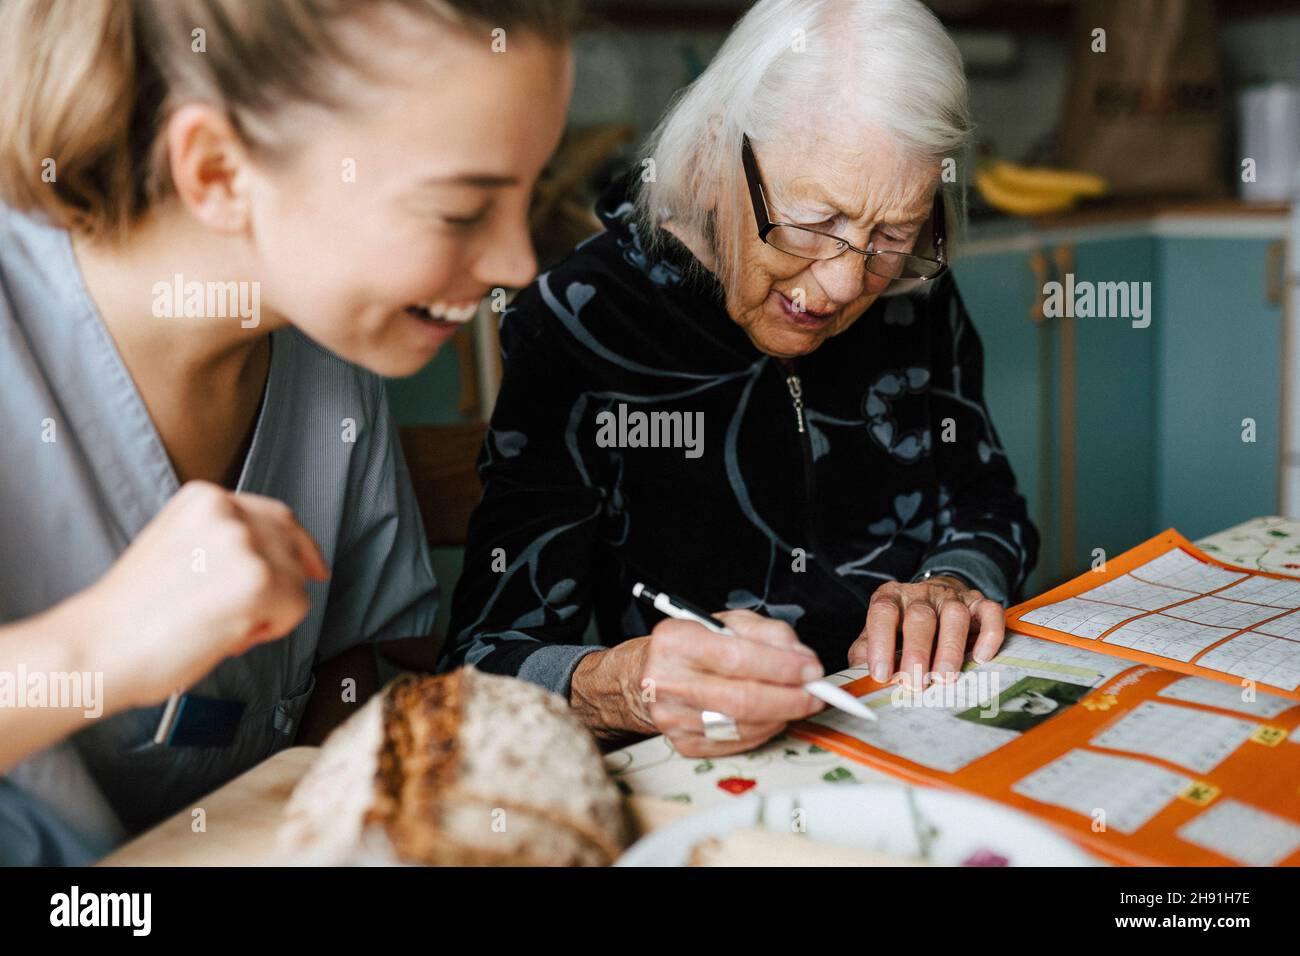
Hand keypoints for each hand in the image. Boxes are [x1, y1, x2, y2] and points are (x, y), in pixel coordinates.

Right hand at [77, 481, 328, 710]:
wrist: (97, 645)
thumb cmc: (131, 613)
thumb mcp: (178, 546)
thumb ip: (221, 541)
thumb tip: (272, 557)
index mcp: (205, 498)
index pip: (276, 515)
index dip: (298, 547)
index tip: (313, 566)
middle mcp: (229, 512)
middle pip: (292, 546)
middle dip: (282, 583)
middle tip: (249, 613)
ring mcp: (245, 544)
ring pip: (296, 581)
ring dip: (269, 611)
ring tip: (220, 624)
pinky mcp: (258, 581)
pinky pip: (295, 608)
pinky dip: (271, 630)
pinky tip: (228, 634)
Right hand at [571, 609, 824, 756]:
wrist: (642, 677)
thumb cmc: (688, 647)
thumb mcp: (723, 622)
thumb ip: (766, 632)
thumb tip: (802, 658)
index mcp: (676, 641)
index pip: (738, 657)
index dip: (782, 666)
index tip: (811, 669)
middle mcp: (668, 681)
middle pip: (742, 699)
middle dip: (790, 698)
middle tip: (816, 694)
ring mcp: (672, 718)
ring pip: (742, 725)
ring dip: (781, 716)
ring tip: (797, 703)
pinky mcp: (682, 743)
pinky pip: (735, 743)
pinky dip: (763, 732)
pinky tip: (773, 717)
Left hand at [846, 576, 1003, 687]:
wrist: (936, 594)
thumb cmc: (902, 624)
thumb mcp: (877, 632)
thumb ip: (866, 652)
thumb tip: (860, 678)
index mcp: (891, 597)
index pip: (883, 613)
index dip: (881, 643)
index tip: (881, 674)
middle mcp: (922, 594)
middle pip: (920, 617)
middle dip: (917, 652)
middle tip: (915, 683)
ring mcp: (952, 597)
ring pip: (955, 615)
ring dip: (950, 648)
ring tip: (945, 677)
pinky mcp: (979, 604)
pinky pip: (990, 613)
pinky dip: (988, 635)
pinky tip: (981, 657)